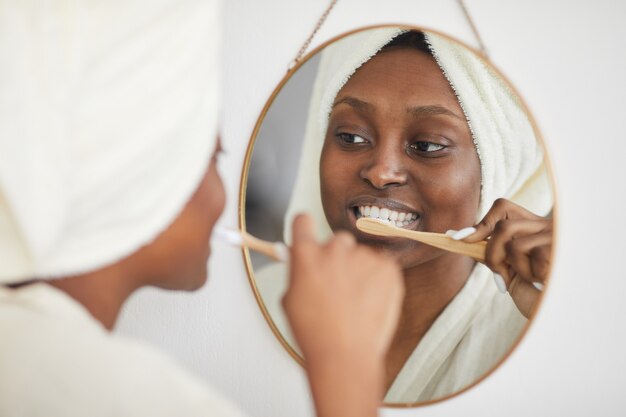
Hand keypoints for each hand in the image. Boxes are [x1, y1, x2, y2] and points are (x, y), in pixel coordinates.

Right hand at [283, 214, 403, 416]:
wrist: (344, 355)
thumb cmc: (315, 333)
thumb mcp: (291, 300)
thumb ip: (297, 273)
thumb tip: (299, 262)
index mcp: (306, 255)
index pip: (303, 222)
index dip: (305, 230)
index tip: (308, 236)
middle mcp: (334, 249)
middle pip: (338, 240)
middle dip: (338, 256)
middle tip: (338, 284)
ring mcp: (363, 257)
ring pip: (362, 257)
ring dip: (360, 271)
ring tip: (356, 302)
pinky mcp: (387, 267)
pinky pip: (382, 266)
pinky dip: (379, 279)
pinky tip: (370, 301)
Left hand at [454, 199, 552, 318]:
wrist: (561, 315)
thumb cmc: (538, 297)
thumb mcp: (510, 272)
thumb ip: (492, 253)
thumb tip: (460, 237)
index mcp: (533, 229)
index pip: (503, 208)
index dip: (480, 223)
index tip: (457, 238)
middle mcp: (546, 226)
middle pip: (502, 225)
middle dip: (491, 253)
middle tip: (500, 275)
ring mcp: (555, 234)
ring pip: (511, 239)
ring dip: (511, 266)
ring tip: (529, 281)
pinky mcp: (560, 245)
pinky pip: (526, 252)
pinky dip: (528, 273)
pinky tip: (544, 281)